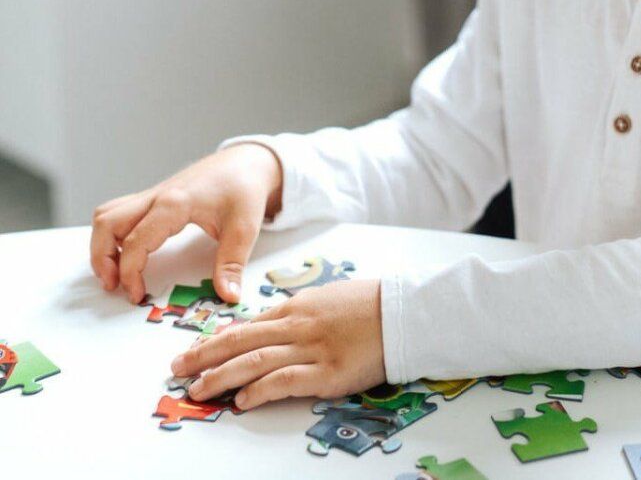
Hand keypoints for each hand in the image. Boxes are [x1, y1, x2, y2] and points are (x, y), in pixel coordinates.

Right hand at [89, 143, 282, 304]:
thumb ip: (232, 263)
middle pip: (107, 222)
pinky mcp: (156, 197)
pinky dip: (113, 233)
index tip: (136, 295)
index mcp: (175, 204)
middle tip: (113, 285)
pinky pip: (121, 212)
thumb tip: (228, 295)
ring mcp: (154, 194)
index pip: (135, 241)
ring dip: (102, 243)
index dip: (129, 272)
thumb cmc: (245, 188)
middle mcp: (157, 196)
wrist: (248, 161)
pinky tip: (128, 252)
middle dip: (101, 257)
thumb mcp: (244, 227)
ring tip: (114, 272)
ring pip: (108, 214)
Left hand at [171, 279, 385, 409]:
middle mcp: (298, 326)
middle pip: (241, 342)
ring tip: (197, 391)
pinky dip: (260, 391)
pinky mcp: (328, 372)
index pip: (247, 326)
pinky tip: (241, 401)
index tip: (193, 352)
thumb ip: (299, 314)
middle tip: (176, 370)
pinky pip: (285, 381)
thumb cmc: (369, 305)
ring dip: (221, 377)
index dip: (216, 340)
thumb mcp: (328, 300)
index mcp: (297, 307)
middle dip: (205, 356)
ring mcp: (312, 349)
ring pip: (255, 361)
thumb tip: (271, 329)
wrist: (403, 312)